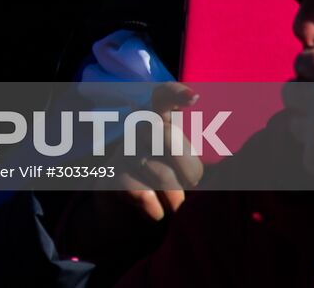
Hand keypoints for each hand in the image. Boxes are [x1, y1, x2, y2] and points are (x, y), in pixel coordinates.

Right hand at [53, 84, 201, 265]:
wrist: (129, 219)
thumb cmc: (167, 189)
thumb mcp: (185, 169)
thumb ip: (192, 157)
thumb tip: (204, 156)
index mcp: (159, 120)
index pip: (161, 96)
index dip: (174, 93)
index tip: (192, 98)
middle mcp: (136, 128)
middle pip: (167, 137)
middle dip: (190, 172)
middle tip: (193, 189)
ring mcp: (121, 149)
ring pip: (160, 173)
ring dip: (175, 198)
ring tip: (176, 206)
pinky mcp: (109, 174)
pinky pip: (142, 192)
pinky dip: (155, 209)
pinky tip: (155, 210)